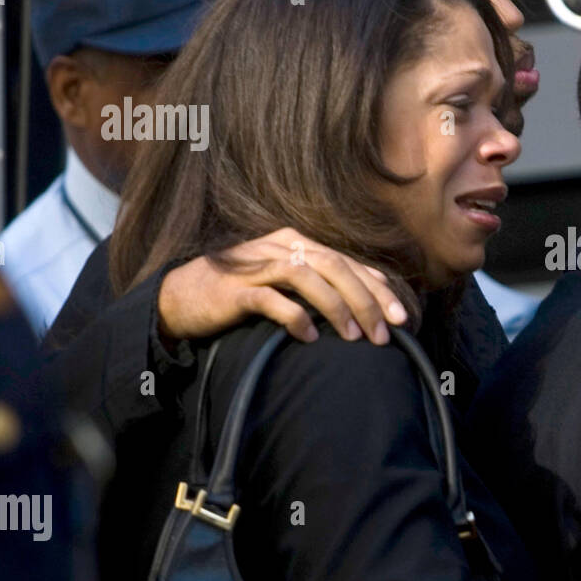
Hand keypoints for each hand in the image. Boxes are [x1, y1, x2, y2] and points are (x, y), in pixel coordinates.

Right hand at [157, 228, 408, 344]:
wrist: (180, 297)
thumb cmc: (241, 291)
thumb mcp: (285, 279)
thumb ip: (324, 279)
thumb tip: (375, 288)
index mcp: (295, 242)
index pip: (347, 262)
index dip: (377, 288)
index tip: (401, 316)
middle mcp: (278, 247)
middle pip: (333, 266)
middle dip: (365, 299)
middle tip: (385, 333)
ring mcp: (255, 267)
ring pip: (307, 277)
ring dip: (336, 307)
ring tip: (355, 337)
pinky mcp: (233, 290)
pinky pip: (270, 300)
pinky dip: (294, 317)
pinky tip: (309, 338)